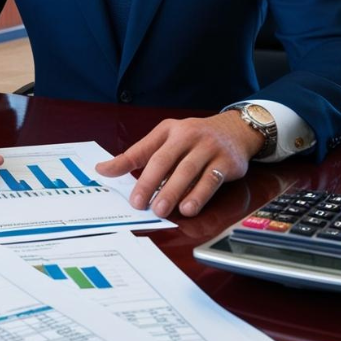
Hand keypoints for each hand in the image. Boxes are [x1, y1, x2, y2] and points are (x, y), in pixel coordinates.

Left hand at [95, 111, 265, 217]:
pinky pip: (211, 180)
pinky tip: (189, 208)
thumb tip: (104, 170)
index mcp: (168, 130)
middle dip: (150, 183)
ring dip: (173, 192)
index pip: (143, 149)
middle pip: (164, 160)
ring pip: (188, 171)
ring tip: (161, 210)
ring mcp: (208, 148)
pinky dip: (199, 195)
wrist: (236, 130)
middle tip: (140, 204)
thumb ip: (138, 156)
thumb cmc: (195, 139)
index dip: (125, 164)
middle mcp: (188, 136)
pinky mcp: (227, 162)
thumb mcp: (167, 139)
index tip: (108, 176)